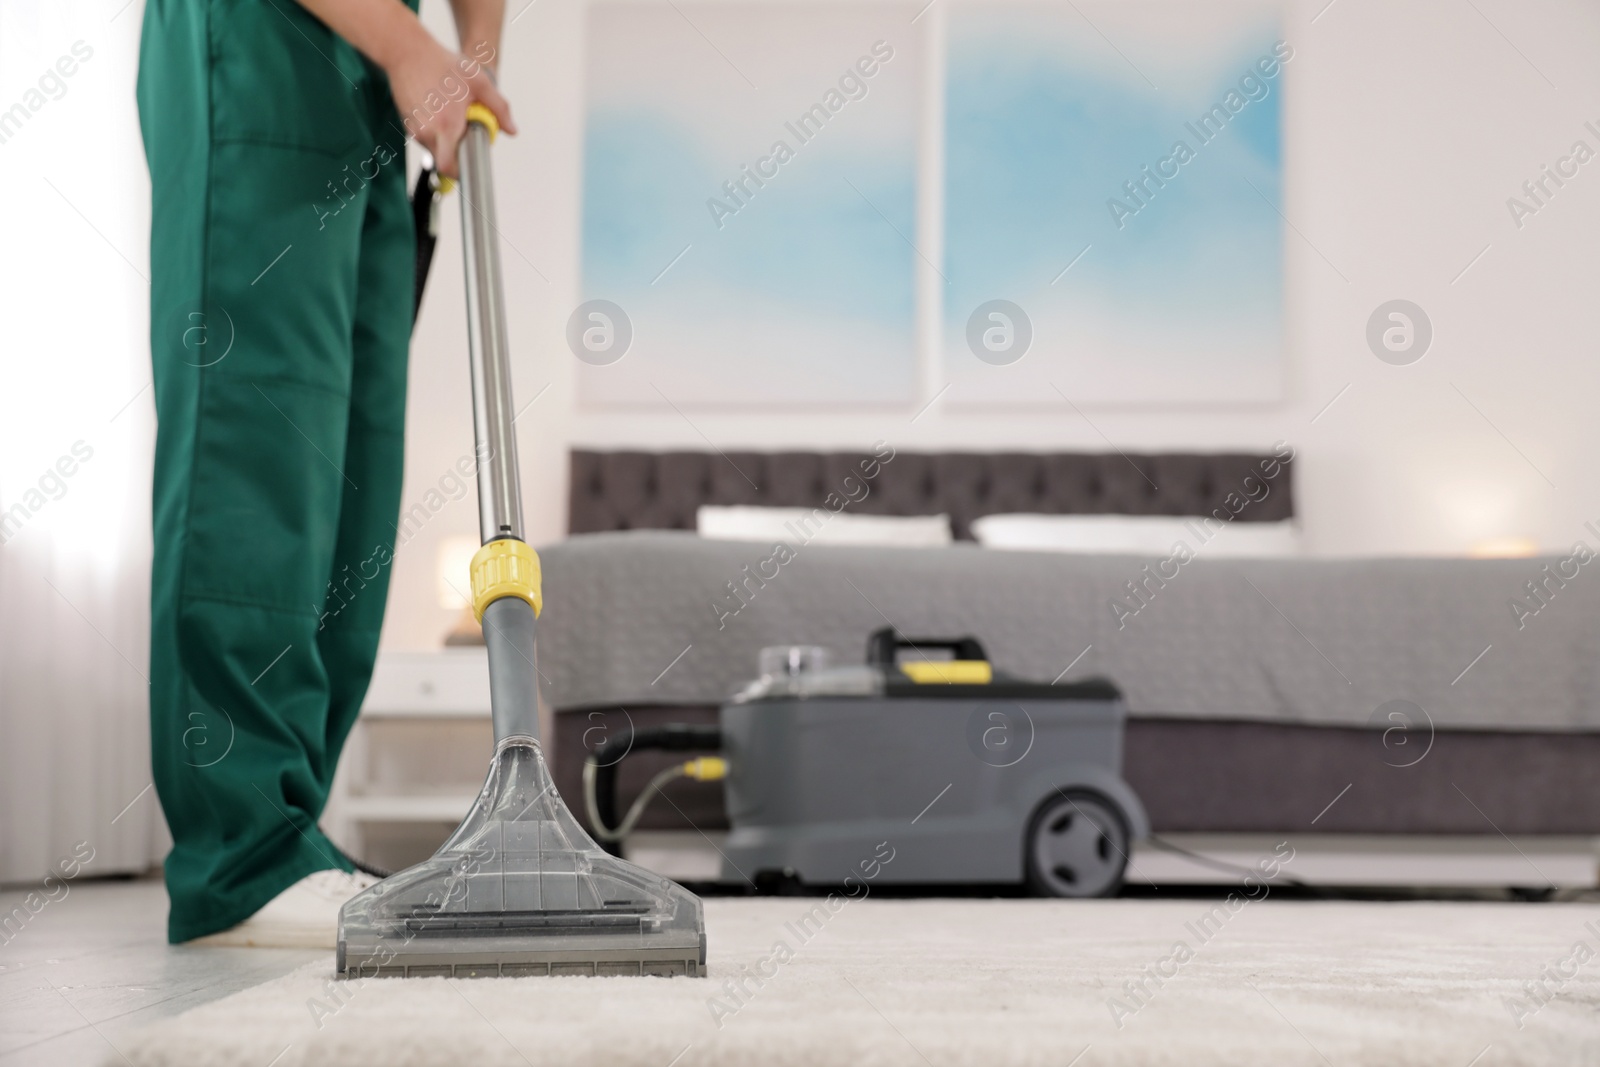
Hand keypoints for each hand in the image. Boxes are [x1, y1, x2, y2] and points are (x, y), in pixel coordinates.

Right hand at [385, 31, 515, 176]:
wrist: (407, 51)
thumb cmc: (442, 64)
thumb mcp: (479, 82)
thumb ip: (498, 108)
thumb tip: (511, 130)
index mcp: (446, 126)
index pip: (449, 167)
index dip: (461, 172)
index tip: (471, 165)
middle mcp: (426, 132)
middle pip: (444, 159)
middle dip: (457, 152)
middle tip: (466, 133)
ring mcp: (413, 128)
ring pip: (435, 147)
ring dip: (446, 139)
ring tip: (451, 112)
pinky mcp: (406, 122)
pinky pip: (425, 136)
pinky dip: (435, 130)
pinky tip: (439, 108)